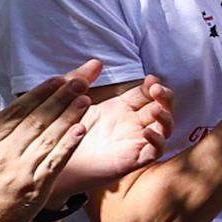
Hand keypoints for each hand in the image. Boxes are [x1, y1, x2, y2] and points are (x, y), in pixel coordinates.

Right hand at [0, 70, 96, 221]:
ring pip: (49, 137)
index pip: (17, 111)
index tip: (57, 79)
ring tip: (85, 98)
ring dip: (69, 116)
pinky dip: (69, 145)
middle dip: (60, 98)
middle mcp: (5, 152)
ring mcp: (22, 169)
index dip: (39, 93)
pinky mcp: (37, 186)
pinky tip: (81, 129)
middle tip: (80, 80)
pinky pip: (55, 161)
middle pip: (37, 119)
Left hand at [51, 77, 176, 199]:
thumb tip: (97, 61)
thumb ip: (82, 80)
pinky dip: (157, 141)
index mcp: (122, 108)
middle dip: (164, 97)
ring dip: (165, 116)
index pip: (147, 94)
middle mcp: (132, 124)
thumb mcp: (72, 101)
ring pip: (164, 128)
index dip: (153, 85)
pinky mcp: (133, 160)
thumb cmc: (63, 131)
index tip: (151, 79)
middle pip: (161, 108)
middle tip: (157, 90)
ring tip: (155, 108)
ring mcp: (135, 141)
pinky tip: (147, 132)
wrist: (55, 159)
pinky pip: (155, 151)